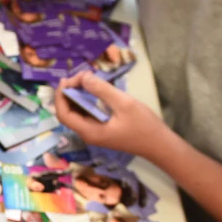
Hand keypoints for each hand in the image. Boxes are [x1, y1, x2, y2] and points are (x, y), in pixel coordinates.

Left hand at [51, 71, 172, 160]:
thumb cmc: (143, 125)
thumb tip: (83, 77)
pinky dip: (87, 101)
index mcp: (89, 131)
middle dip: (69, 93)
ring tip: (86, 79)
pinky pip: (88, 114)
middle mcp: (88, 134)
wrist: (160, 145)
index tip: (67, 79)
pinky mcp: (102, 129)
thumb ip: (102, 90)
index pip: (63, 114)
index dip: (60, 96)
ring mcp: (95, 132)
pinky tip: (94, 90)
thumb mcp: (123, 103)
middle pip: (68, 113)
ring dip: (78, 96)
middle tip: (80, 76)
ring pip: (78, 113)